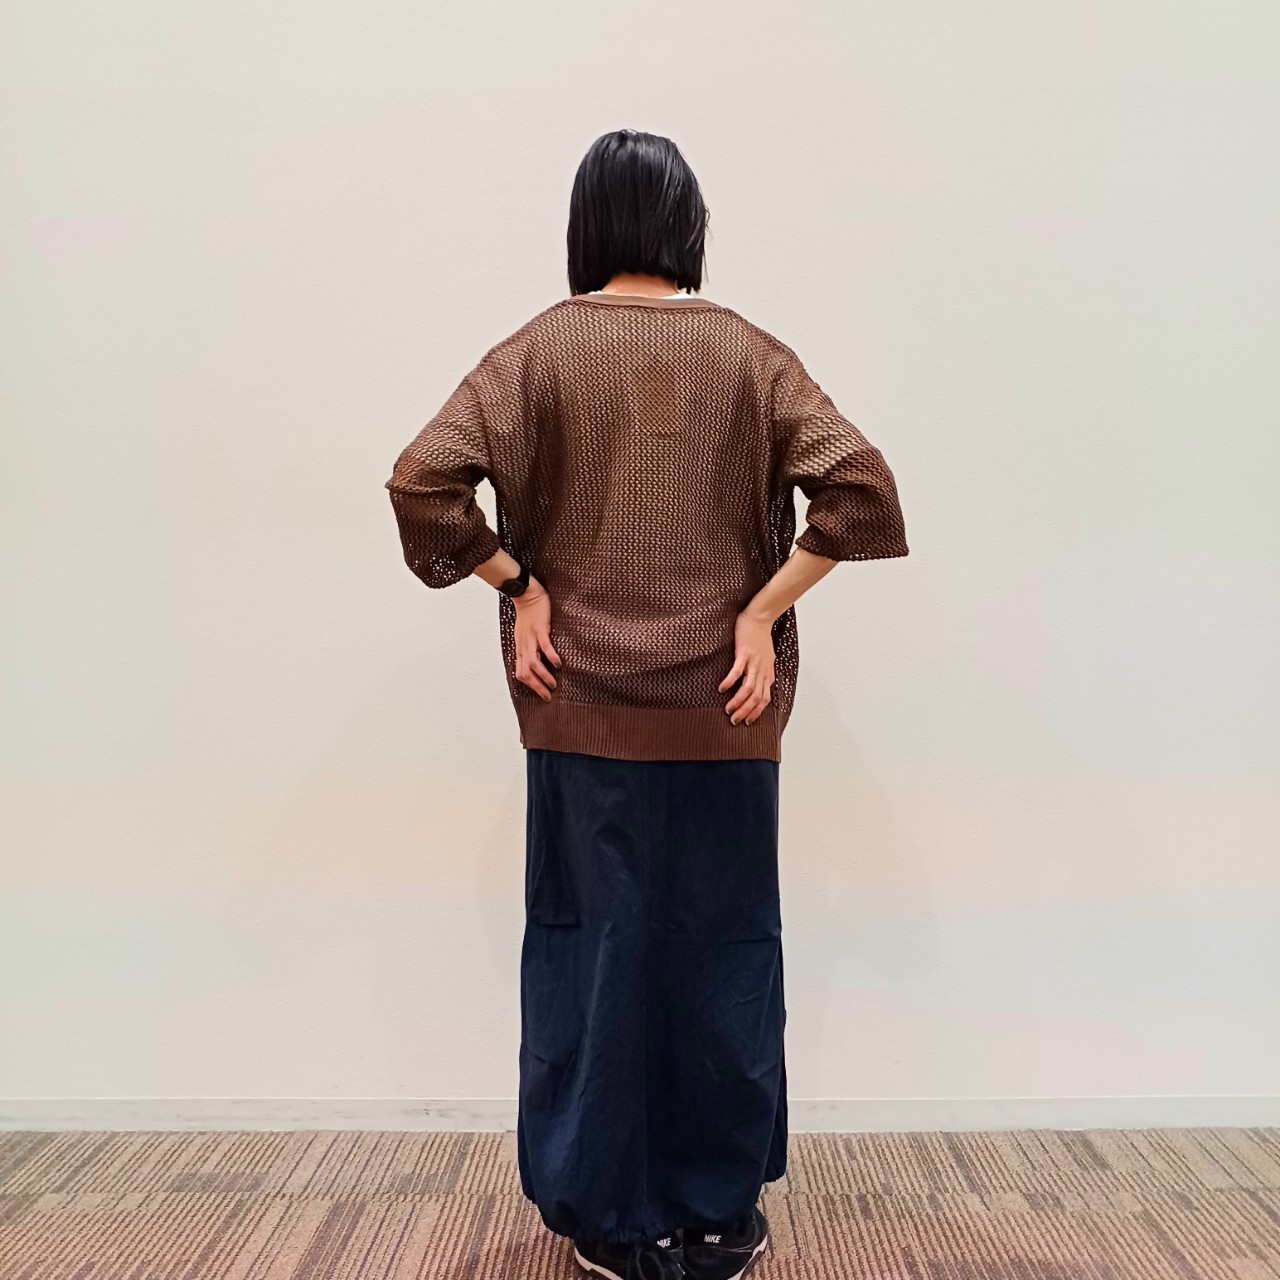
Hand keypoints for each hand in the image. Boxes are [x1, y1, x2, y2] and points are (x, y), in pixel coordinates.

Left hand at [512, 577, 560, 701]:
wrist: (526, 594)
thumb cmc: (527, 615)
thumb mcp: (523, 635)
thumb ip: (528, 647)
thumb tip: (534, 662)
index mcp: (520, 649)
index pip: (520, 673)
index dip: (530, 686)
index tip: (541, 694)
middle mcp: (524, 646)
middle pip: (526, 673)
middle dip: (537, 687)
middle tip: (548, 696)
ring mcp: (531, 638)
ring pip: (533, 663)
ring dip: (543, 676)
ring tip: (553, 683)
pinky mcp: (539, 629)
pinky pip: (544, 646)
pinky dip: (551, 657)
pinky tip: (558, 663)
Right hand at [719, 608, 775, 724]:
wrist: (759, 617)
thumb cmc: (760, 637)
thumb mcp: (767, 658)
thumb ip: (763, 671)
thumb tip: (761, 681)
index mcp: (768, 673)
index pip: (764, 699)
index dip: (756, 712)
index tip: (747, 721)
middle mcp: (763, 670)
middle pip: (756, 698)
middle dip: (746, 712)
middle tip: (734, 721)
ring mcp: (754, 662)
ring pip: (749, 689)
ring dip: (739, 702)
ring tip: (728, 709)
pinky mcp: (745, 653)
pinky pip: (738, 671)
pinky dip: (730, 682)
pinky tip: (722, 688)